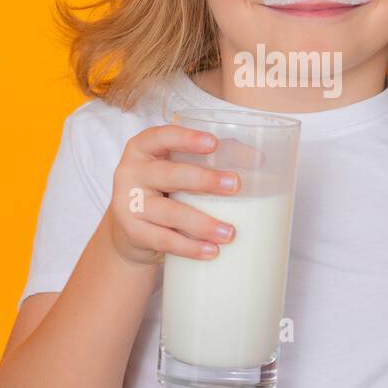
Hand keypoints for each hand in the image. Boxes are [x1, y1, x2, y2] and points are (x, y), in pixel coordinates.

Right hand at [105, 122, 241, 268]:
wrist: (130, 228)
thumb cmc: (165, 189)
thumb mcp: (178, 168)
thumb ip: (213, 158)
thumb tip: (259, 161)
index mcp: (144, 148)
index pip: (162, 136)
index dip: (187, 138)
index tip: (214, 143)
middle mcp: (132, 172)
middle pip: (169, 174)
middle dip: (204, 180)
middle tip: (235, 186)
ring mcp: (128, 203)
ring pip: (169, 213)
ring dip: (202, 223)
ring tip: (230, 232)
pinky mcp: (133, 232)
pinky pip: (164, 240)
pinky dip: (190, 247)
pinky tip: (211, 251)